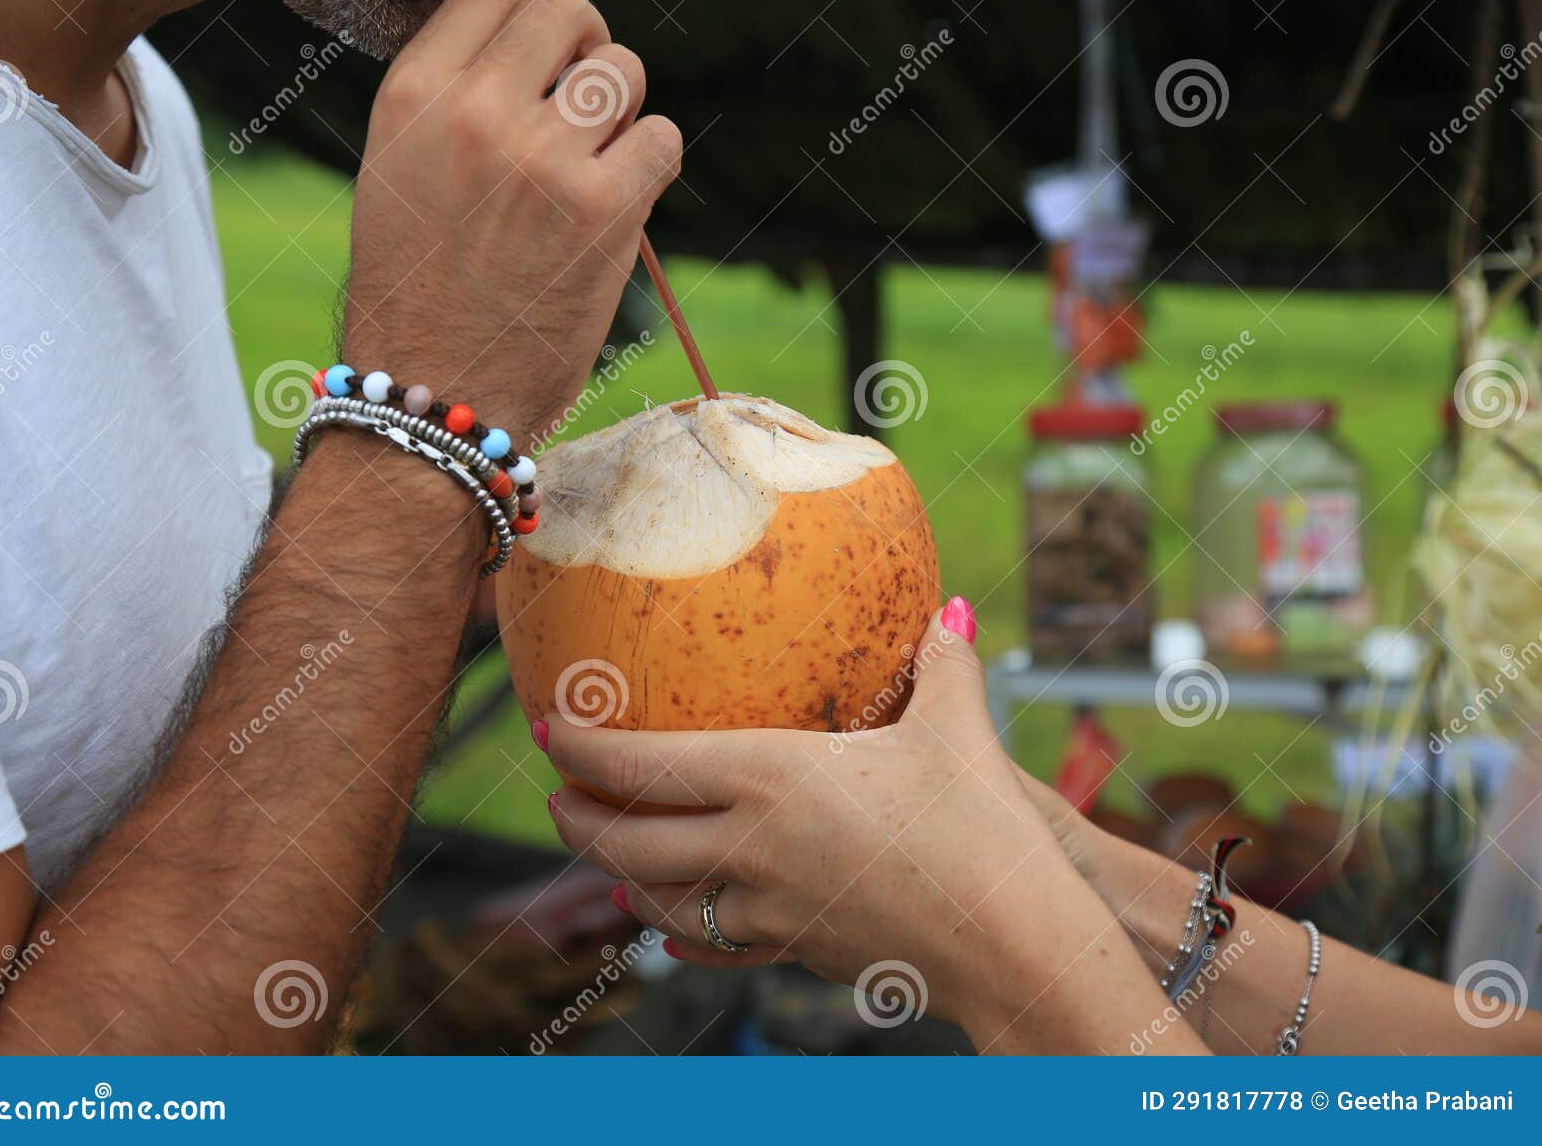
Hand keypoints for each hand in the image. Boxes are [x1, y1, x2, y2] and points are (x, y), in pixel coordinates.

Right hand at [343, 0, 681, 447]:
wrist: (437, 393)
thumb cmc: (419, 290)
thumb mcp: (400, 167)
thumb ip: (458, 95)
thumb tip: (537, 42)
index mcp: (415, 93)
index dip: (536, 12)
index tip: (547, 51)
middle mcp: (478, 112)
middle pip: (567, 8)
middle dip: (585, 46)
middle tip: (579, 103)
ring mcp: (545, 159)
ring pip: (624, 71)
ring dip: (622, 111)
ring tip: (593, 163)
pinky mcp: (604, 210)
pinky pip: (663, 138)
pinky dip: (653, 163)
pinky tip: (620, 199)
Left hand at [543, 600, 1093, 1033]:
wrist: (1009, 942)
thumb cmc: (982, 829)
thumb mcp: (958, 732)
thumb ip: (944, 665)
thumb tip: (953, 610)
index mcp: (772, 778)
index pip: (644, 765)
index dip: (583, 748)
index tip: (548, 727)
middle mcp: (753, 845)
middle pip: (630, 842)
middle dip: (578, 821)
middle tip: (554, 798)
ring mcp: (770, 907)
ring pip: (661, 902)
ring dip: (618, 878)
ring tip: (602, 860)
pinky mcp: (798, 948)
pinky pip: (717, 945)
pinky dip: (679, 935)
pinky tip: (667, 934)